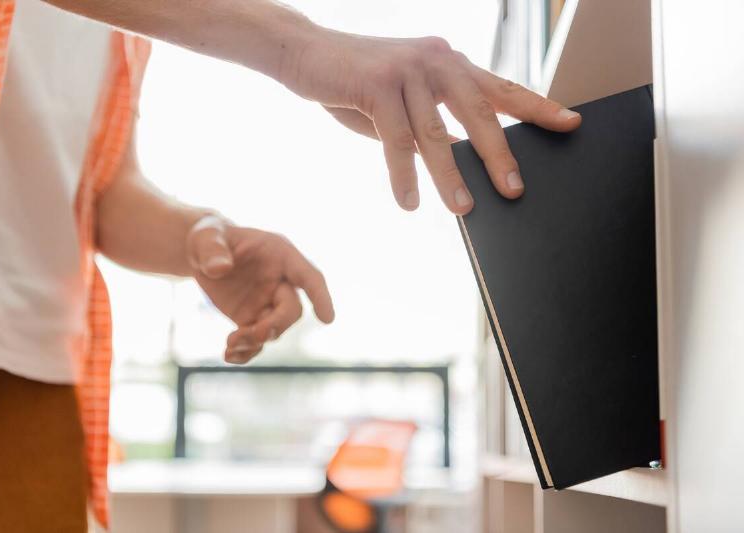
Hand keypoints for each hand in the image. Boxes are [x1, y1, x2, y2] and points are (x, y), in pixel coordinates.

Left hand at [185, 215, 334, 363]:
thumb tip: (220, 268)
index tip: (327, 319)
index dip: (320, 296)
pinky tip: (228, 356)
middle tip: (248, 334)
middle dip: (275, 325)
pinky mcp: (252, 318)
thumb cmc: (210, 237)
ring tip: (229, 345)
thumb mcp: (206, 235)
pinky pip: (257, 341)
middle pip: (291, 310)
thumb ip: (212, 248)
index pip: (308, 276)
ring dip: (255, 341)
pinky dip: (246, 353)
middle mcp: (280, 281)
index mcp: (280, 254)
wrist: (202, 254)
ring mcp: (267, 302)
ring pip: (275, 329)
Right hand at [279, 30, 581, 212]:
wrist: (306, 52)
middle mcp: (435, 60)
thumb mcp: (404, 99)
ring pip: (437, 131)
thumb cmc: (358, 80)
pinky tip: (408, 201)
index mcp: (448, 63)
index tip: (571, 124)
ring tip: (463, 208)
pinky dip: (403, 175)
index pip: (501, 87)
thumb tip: (457, 162)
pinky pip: (396, 139)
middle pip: (480, 111)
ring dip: (450, 175)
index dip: (538, 106)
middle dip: (500, 155)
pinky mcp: (376, 84)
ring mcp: (406, 70)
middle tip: (515, 190)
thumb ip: (431, 122)